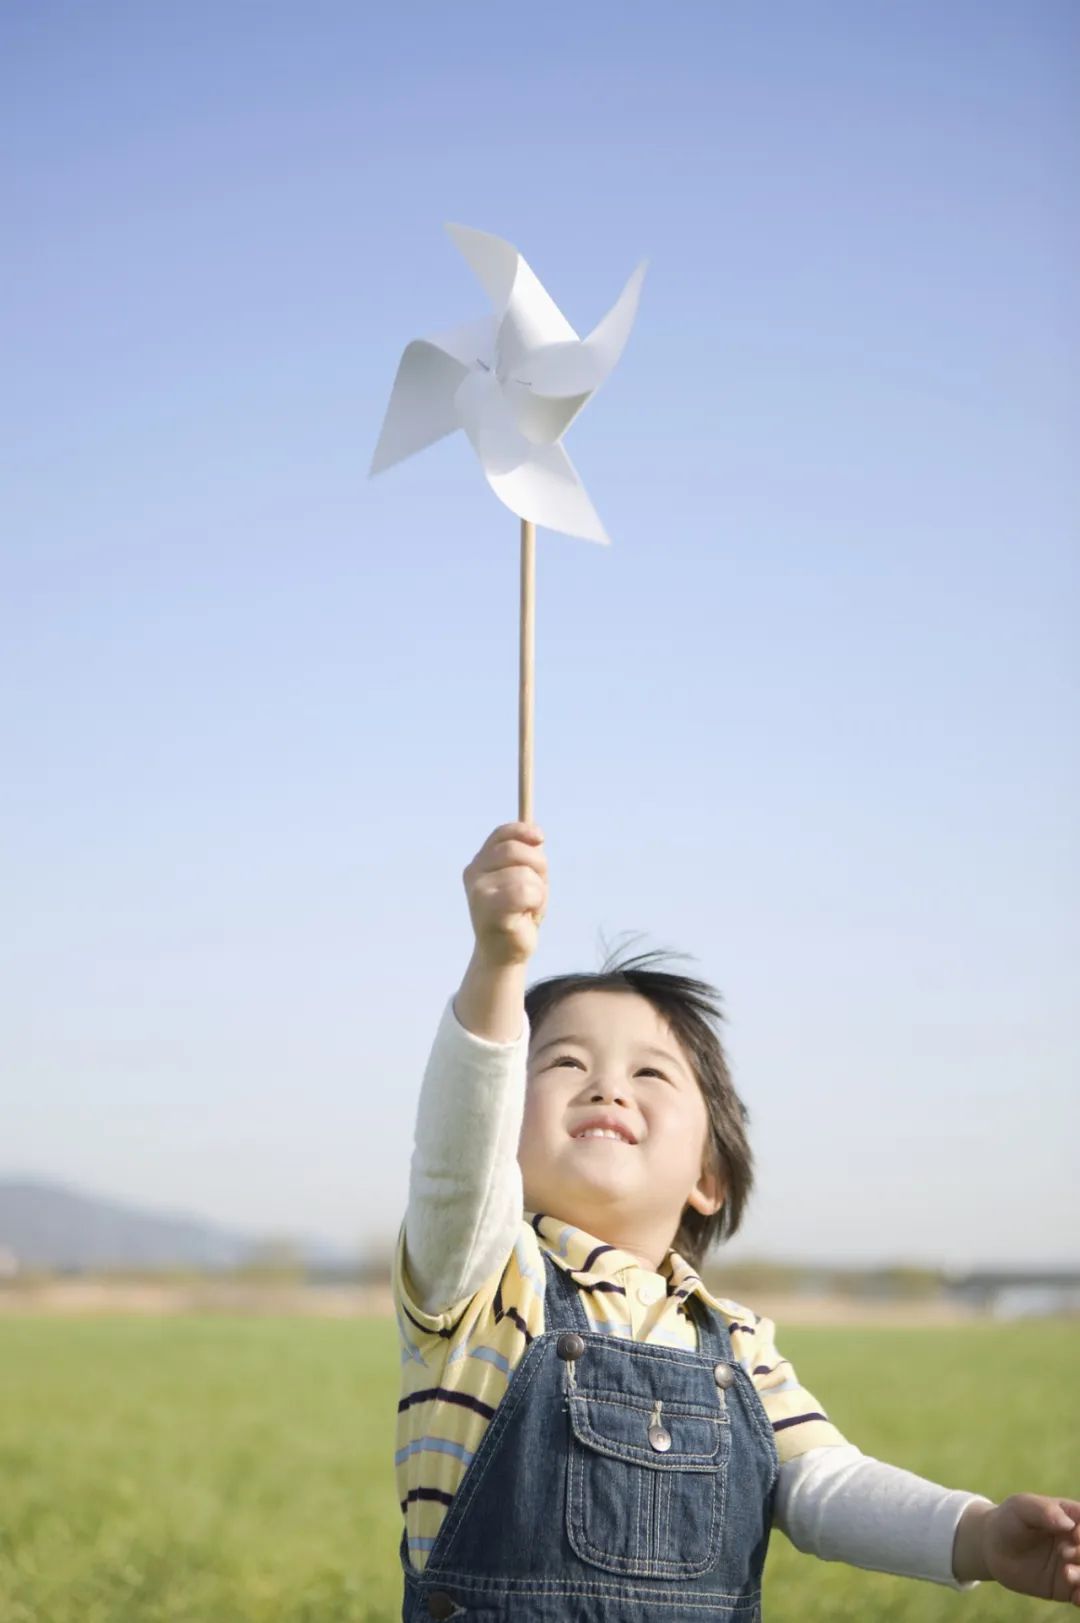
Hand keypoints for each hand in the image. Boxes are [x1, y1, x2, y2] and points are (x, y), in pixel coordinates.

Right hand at [462, 821, 547, 967]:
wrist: (505, 953)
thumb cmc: (518, 913)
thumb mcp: (525, 878)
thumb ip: (528, 856)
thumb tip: (537, 837)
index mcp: (480, 862)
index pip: (502, 834)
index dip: (523, 831)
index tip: (541, 838)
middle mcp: (474, 873)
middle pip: (515, 851)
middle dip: (538, 867)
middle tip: (537, 889)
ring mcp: (478, 891)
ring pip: (525, 875)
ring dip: (538, 892)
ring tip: (529, 907)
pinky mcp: (488, 910)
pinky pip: (526, 893)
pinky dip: (536, 903)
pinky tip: (527, 915)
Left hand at [956, 1494, 1079, 1604]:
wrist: (992, 1548)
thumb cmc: (1008, 1520)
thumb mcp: (1021, 1507)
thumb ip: (1044, 1511)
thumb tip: (1068, 1523)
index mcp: (1072, 1517)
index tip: (1074, 1535)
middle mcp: (1077, 1542)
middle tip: (1065, 1553)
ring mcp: (1074, 1565)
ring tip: (1066, 1574)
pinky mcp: (1067, 1587)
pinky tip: (1076, 1597)